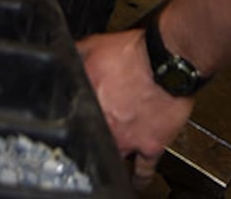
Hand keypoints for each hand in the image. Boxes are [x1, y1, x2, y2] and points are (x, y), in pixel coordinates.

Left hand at [77, 28, 195, 183]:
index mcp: (89, 103)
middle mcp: (106, 125)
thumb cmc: (133, 54)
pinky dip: (138, 179)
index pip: (73, 115)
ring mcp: (128, 139)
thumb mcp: (94, 46)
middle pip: (92, 138)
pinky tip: (134, 183)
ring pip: (113, 155)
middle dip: (92, 135)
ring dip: (110, 154)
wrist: (167, 63)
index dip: (73, 116)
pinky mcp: (151, 146)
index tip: (73, 119)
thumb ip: (78, 56)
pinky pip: (143, 170)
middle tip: (92, 135)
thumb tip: (64, 55)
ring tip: (104, 163)